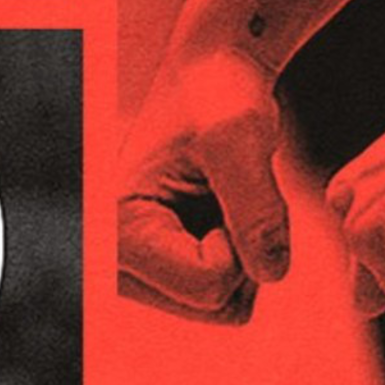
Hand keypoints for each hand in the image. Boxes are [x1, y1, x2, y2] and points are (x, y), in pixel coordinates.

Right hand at [117, 47, 292, 324]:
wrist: (208, 77)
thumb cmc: (217, 95)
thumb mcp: (242, 139)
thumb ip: (258, 210)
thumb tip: (272, 273)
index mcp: (114, 235)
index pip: (211, 286)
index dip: (242, 239)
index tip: (224, 186)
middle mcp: (111, 267)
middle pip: (217, 305)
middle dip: (244, 251)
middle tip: (228, 191)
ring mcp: (134, 276)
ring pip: (225, 307)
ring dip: (244, 253)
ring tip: (222, 198)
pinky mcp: (158, 276)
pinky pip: (228, 297)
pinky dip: (241, 255)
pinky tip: (219, 211)